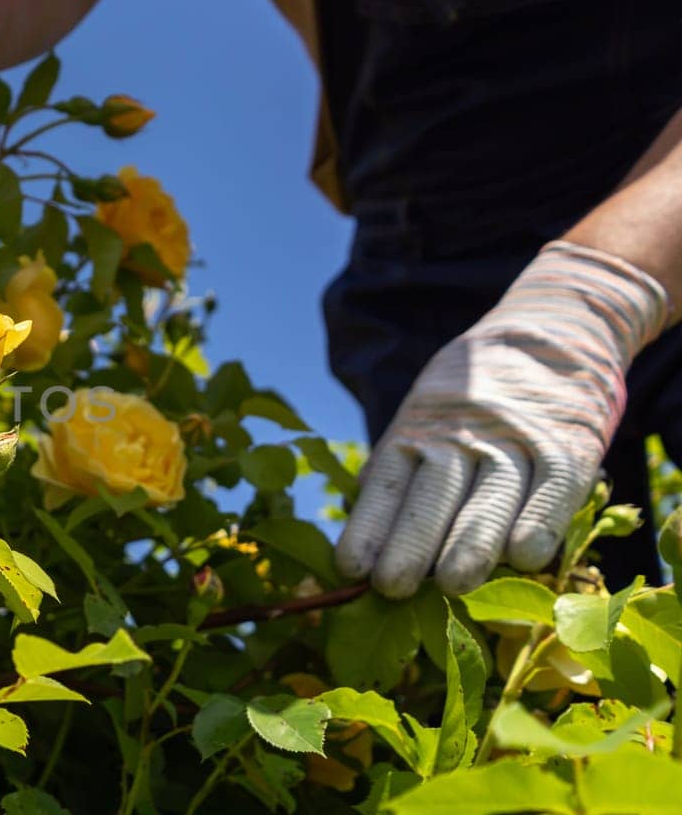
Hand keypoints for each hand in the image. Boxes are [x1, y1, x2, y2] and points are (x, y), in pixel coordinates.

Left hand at [335, 242, 670, 597]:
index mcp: (417, 431)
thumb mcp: (423, 415)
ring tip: (452, 585)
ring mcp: (516, 438)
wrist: (551, 331)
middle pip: (433, 493)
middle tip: (393, 587)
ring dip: (471, 542)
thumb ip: (397, 466)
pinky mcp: (568, 444)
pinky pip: (554, 487)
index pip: (386, 485)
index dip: (369, 527)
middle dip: (411, 543)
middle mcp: (462, 435)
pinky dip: (540, 520)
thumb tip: (357, 519)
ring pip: (490, 494)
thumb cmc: (473, 399)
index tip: (351, 569)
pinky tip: (525, 556)